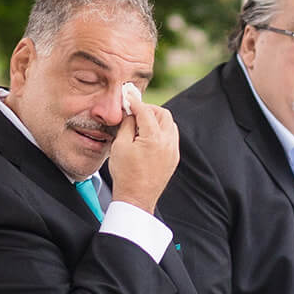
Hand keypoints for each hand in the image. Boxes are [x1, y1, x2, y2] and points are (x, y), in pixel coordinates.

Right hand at [108, 95, 178, 212]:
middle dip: (149, 109)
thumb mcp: (120, 146)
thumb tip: (130, 112)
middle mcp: (168, 142)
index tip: (128, 95)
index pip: (145, 111)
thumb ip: (127, 125)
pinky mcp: (174, 158)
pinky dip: (162, 131)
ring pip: (169, 124)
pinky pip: (171, 137)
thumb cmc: (125, 174)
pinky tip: (148, 136)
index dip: (135, 102)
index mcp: (154, 137)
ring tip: (141, 124)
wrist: (136, 199)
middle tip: (135, 111)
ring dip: (157, 120)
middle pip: (163, 114)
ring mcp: (173, 150)